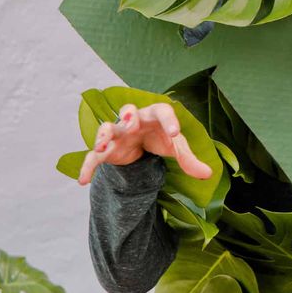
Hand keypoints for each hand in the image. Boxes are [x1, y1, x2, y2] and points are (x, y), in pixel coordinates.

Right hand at [78, 102, 212, 185]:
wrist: (142, 145)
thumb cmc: (161, 138)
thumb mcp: (176, 147)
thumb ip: (189, 159)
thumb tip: (208, 175)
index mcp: (155, 115)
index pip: (163, 111)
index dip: (169, 120)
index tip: (176, 134)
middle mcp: (134, 120)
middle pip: (129, 111)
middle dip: (128, 115)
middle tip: (131, 121)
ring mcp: (118, 134)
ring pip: (108, 128)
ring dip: (104, 134)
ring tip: (102, 145)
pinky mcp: (107, 150)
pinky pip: (93, 157)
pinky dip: (87, 167)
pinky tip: (83, 181)